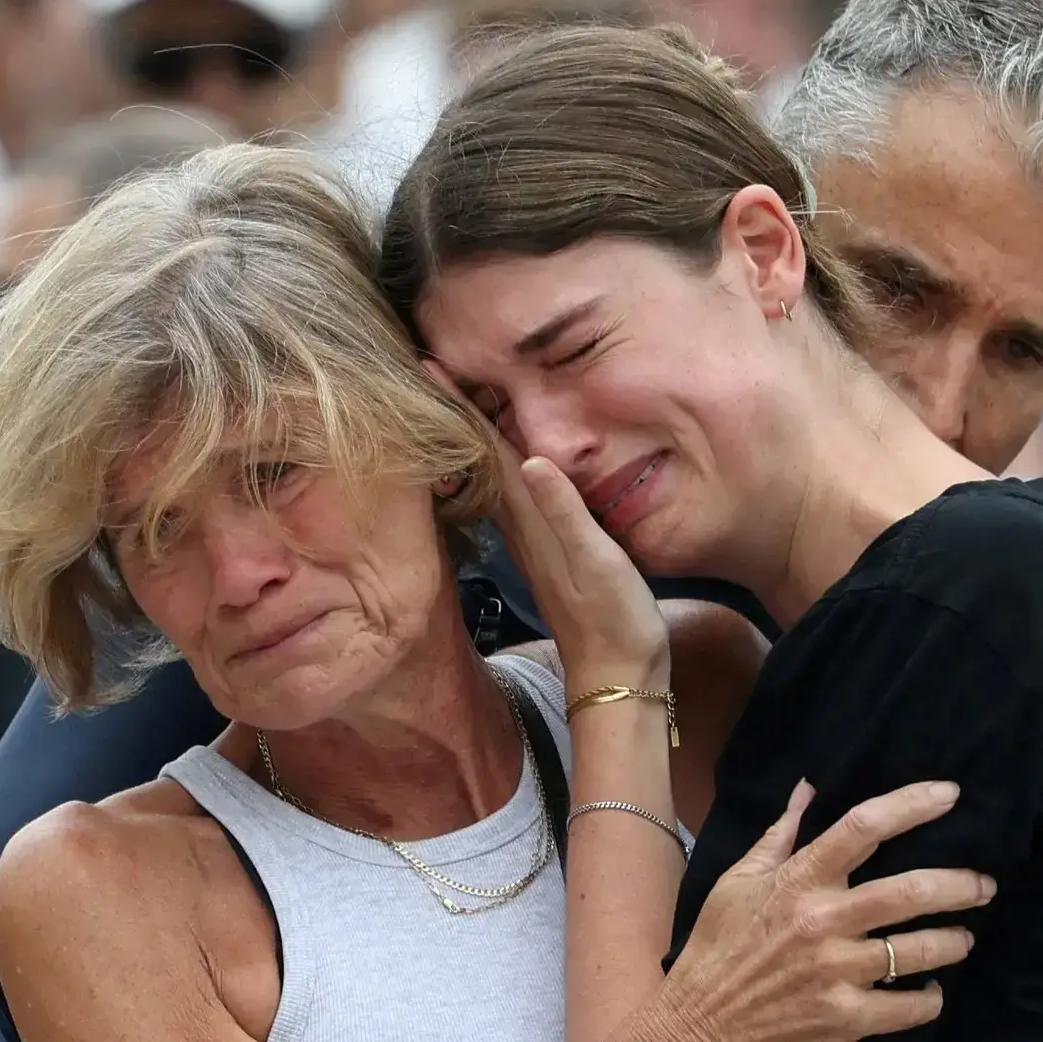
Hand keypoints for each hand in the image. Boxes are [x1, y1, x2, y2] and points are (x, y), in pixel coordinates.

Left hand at [424, 357, 666, 685]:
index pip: (487, 451)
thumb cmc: (614, 619)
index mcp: (530, 519)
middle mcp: (522, 526)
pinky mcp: (546, 551)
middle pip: (481, 457)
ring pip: (494, 476)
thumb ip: (566, 513)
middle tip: (430, 366)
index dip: (460, 407)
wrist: (617, 676)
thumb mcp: (598, 562)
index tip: (425, 366)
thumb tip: (532, 460)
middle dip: (458, 411)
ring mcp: (531, 540)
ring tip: (455, 399)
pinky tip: (503, 460)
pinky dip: (500, 466)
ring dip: (474, 437)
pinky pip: (512, 496)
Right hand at [643, 780, 992, 1041]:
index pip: (864, 828)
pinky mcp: (843, 1019)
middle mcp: (821, 921)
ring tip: (965, 939)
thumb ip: (779, 836)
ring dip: (953, 942)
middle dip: (960, 884)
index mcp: (797, 881)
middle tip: (984, 884)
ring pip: (918, 950)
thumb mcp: (736, 882)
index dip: (913, 806)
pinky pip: (908, 1007)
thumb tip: (808, 790)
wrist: (696, 1031)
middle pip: (909, 890)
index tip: (950, 796)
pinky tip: (931, 992)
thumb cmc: (716, 951)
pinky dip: (929, 999)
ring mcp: (835, 972)